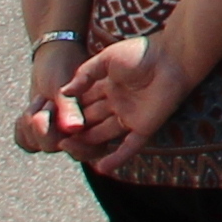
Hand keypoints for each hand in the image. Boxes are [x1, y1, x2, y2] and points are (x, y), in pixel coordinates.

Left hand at [14, 36, 92, 158]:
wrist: (52, 54)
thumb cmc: (64, 63)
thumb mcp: (65, 84)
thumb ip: (70, 108)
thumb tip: (73, 130)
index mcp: (95, 121)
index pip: (90, 151)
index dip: (77, 148)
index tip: (63, 140)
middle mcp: (78, 131)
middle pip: (60, 149)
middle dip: (45, 129)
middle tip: (46, 102)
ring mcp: (57, 132)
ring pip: (39, 147)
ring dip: (31, 123)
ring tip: (39, 100)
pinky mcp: (39, 132)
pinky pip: (26, 143)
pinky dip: (21, 128)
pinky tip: (28, 111)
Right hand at [55, 34, 201, 168]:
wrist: (173, 56)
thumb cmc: (142, 53)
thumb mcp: (108, 59)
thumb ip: (86, 74)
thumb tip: (64, 92)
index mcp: (107, 87)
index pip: (82, 104)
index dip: (67, 113)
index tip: (48, 122)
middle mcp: (117, 104)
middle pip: (90, 122)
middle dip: (73, 131)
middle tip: (54, 138)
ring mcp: (130, 116)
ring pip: (103, 136)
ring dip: (86, 144)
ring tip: (67, 148)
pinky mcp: (145, 126)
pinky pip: (129, 147)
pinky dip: (116, 159)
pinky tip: (100, 169)